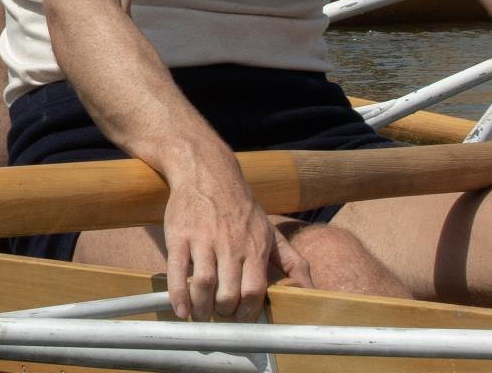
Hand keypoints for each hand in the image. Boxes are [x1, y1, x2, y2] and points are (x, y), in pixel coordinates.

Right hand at [161, 167, 313, 320]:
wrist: (206, 171)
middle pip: (228, 292)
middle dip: (224, 313)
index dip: (247, 313)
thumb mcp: (270, 231)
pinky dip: (178, 293)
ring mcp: (202, 239)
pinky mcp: (179, 235)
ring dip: (202, 308)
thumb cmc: (240, 206)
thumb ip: (293, 263)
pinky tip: (181, 308)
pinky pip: (177, 269)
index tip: (241, 320)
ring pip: (204, 283)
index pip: (254, 292)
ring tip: (201, 315)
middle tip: (220, 317)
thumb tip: (314, 292)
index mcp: (254, 247)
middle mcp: (229, 244)